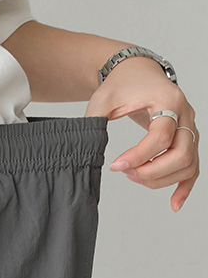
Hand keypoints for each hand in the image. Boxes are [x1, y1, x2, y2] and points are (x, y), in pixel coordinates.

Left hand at [84, 56, 198, 212]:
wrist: (138, 73)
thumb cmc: (122, 85)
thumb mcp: (103, 99)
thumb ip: (93, 122)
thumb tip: (83, 148)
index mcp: (168, 101)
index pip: (162, 136)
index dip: (138, 156)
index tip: (114, 165)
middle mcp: (185, 115)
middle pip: (182, 153)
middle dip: (151, 170)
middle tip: (125, 171)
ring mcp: (189, 128)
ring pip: (188, 163)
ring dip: (160, 179)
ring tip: (133, 176)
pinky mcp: (186, 140)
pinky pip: (193, 166)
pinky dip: (185, 186)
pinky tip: (173, 204)